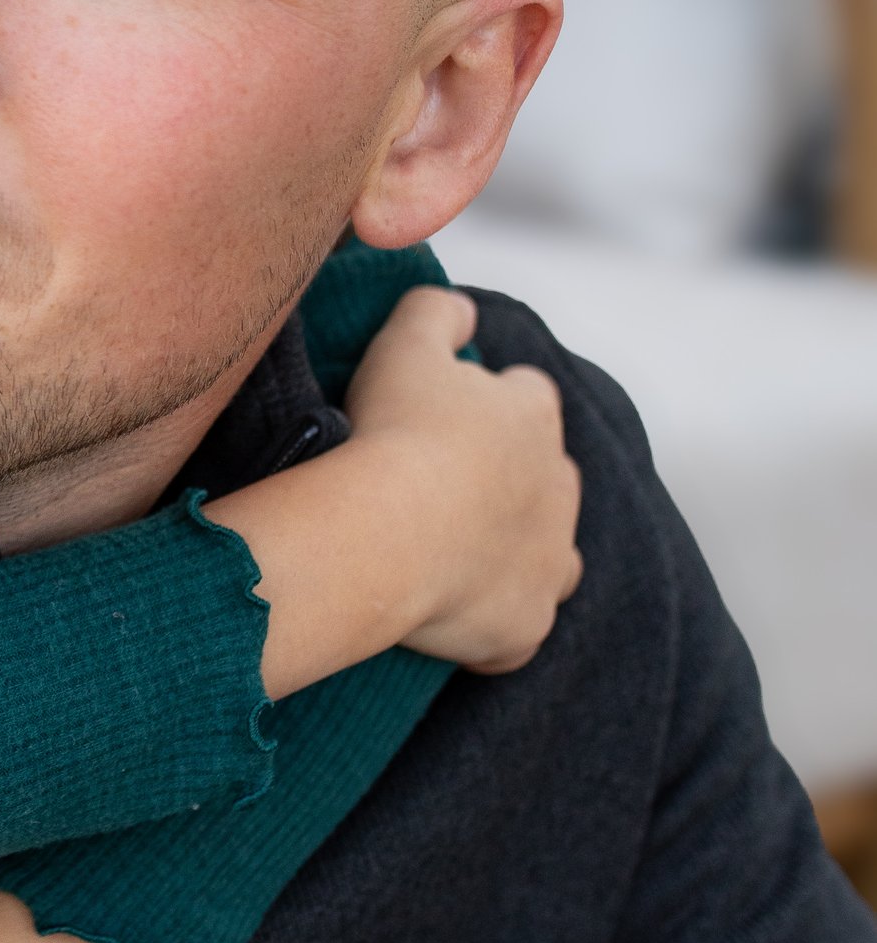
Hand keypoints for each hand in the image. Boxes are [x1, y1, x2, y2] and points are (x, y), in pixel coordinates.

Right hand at [215, 287, 581, 688]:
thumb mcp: (403, 342)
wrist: (382, 533)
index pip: (525, 397)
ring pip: (552, 557)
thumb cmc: (393, 432)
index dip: (484, 407)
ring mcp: (550, 562)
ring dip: (518, 555)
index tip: (438, 423)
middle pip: (545, 480)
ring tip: (456, 557)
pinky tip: (452, 620)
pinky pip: (518, 632)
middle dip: (509, 484)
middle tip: (437, 492)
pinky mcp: (527, 625)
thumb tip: (463, 311)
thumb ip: (436, 311)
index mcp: (536, 414)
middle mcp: (560, 487)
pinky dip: (494, 628)